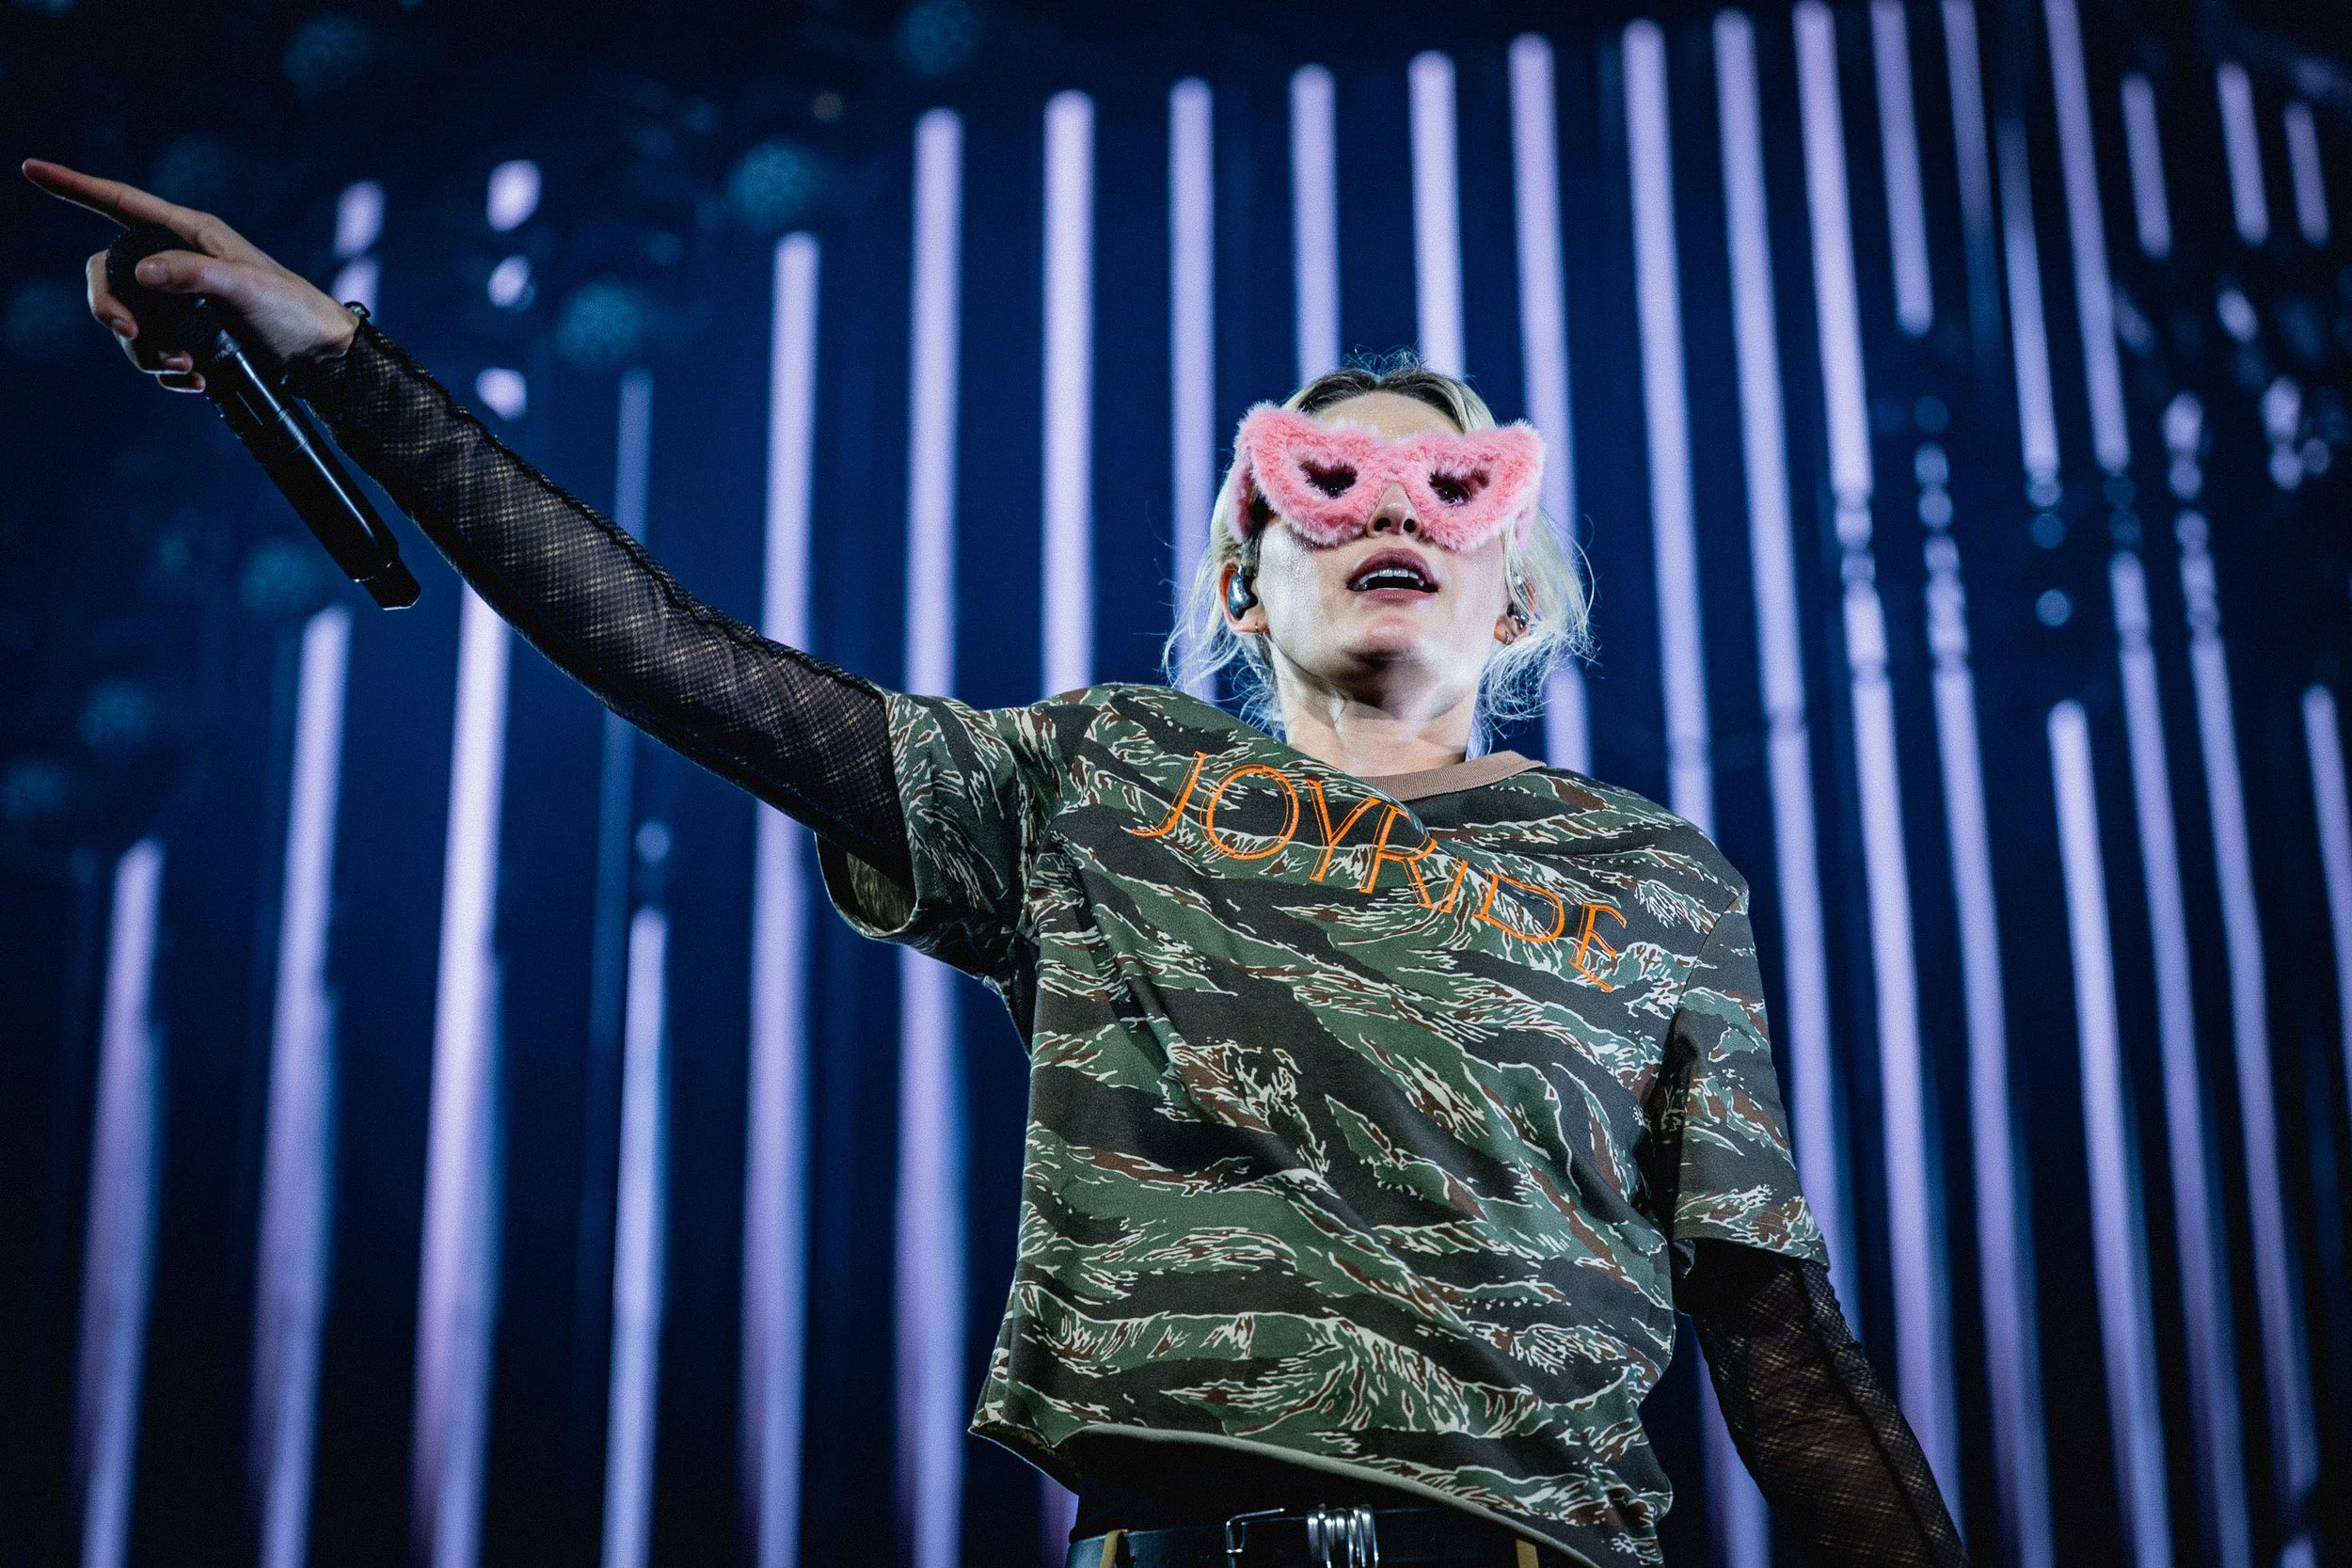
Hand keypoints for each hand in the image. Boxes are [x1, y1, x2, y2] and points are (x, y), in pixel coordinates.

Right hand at [23, 158, 361, 393]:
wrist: (323, 357)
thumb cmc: (295, 310)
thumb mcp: (248, 287)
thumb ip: (194, 274)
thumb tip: (142, 272)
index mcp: (190, 234)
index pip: (120, 204)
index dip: (75, 187)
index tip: (33, 169)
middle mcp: (177, 261)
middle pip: (108, 273)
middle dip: (109, 307)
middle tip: (131, 334)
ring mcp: (179, 299)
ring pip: (127, 321)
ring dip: (145, 352)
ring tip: (186, 370)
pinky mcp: (188, 332)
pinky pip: (151, 350)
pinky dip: (164, 371)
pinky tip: (195, 381)